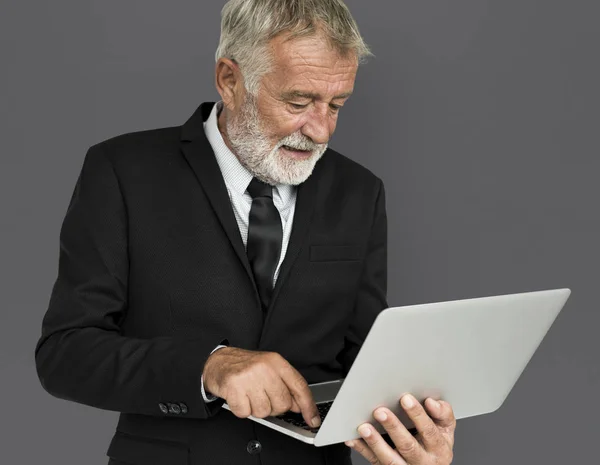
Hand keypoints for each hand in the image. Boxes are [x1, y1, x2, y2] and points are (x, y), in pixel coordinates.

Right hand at [202, 347, 320, 427]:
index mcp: (276, 362)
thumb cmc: (246, 367)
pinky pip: (246, 413)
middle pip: (283, 404)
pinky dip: (242, 409)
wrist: (219, 362)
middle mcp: (264, 368)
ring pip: (265, 412)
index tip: (313, 419)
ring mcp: (249, 377)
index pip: (299, 386)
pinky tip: (240, 397)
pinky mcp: (234, 388)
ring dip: (257, 408)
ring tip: (250, 395)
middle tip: (264, 396)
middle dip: (274, 406)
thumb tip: (300, 406)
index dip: (308, 406)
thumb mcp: (270, 369)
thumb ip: (287, 385)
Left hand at [345, 394, 455, 464]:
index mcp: (439, 447)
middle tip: (380, 411)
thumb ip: (442, 414)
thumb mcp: (445, 429)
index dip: (418, 415)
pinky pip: (375, 461)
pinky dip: (362, 449)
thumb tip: (432, 402)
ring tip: (364, 427)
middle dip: (393, 427)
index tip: (405, 399)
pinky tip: (353, 439)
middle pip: (408, 445)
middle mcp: (423, 460)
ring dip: (375, 442)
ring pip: (390, 459)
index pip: (429, 431)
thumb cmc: (435, 444)